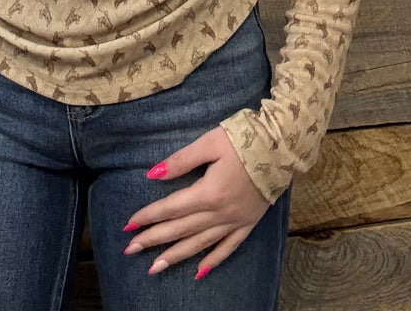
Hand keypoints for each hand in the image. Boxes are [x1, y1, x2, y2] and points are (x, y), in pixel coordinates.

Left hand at [123, 126, 270, 279]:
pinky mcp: (248, 224)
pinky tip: (199, 272)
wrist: (282, 147)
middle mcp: (220, 213)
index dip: (148, 216)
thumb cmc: (244, 140)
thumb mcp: (209, 143)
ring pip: (200, 244)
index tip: (128, 224)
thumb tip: (153, 174)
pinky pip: (228, 247)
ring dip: (176, 256)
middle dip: (154, 239)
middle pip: (181, 229)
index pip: (171, 208)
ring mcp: (235, 221)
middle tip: (130, 250)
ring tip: (155, 267)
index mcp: (208, 193)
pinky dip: (213, 261)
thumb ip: (181, 161)